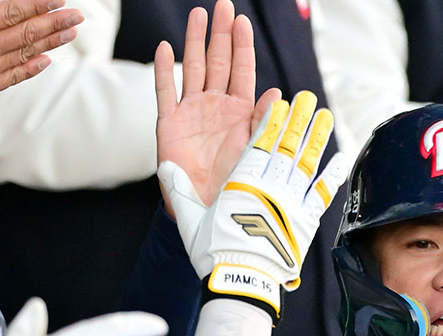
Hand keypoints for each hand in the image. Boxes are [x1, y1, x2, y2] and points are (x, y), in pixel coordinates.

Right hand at [0, 0, 81, 123]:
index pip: (13, 12)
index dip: (38, 4)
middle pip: (27, 33)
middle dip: (56, 22)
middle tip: (78, 15)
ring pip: (26, 54)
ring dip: (51, 42)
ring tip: (71, 33)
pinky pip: (15, 77)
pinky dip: (33, 68)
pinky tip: (46, 60)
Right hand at [154, 0, 280, 216]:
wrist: (209, 208)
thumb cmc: (234, 182)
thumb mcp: (253, 149)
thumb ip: (263, 121)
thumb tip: (278, 94)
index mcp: (239, 111)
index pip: (241, 71)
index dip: (242, 46)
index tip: (243, 21)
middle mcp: (215, 106)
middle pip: (217, 62)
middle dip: (220, 34)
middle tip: (223, 6)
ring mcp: (191, 112)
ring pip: (192, 69)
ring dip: (195, 42)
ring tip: (198, 15)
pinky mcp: (170, 124)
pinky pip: (166, 93)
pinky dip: (164, 71)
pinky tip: (164, 49)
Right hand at [159, 90, 348, 320]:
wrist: (241, 282)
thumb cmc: (213, 253)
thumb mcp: (191, 220)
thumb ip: (180, 191)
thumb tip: (165, 167)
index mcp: (242, 184)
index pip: (258, 144)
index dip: (269, 121)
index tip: (279, 102)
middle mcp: (269, 188)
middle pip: (285, 147)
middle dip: (296, 120)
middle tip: (306, 98)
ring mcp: (291, 203)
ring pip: (306, 163)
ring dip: (316, 137)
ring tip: (325, 116)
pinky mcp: (306, 222)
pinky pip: (322, 194)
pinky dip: (332, 175)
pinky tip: (342, 157)